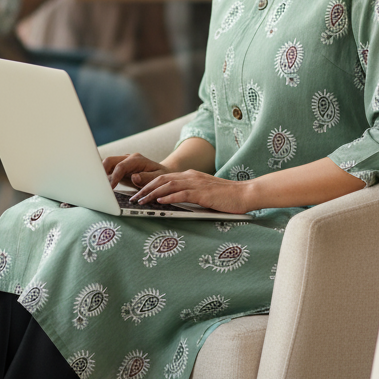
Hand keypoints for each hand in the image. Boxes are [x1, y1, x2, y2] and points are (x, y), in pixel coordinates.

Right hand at [103, 152, 169, 190]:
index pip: (121, 166)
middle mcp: (127, 158)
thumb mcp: (158, 178)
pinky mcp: (119, 168)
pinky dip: (103, 176)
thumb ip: (146, 178)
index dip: (114, 177)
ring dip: (101, 174)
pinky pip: (108, 170)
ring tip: (98, 186)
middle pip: (109, 161)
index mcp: (136, 159)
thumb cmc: (161, 176)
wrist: (162, 173)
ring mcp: (122, 162)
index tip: (110, 187)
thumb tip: (134, 177)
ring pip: (106, 164)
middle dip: (102, 172)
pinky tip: (101, 185)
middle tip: (99, 185)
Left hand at [129, 169, 252, 213]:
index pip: (164, 178)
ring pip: (168, 185)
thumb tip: (173, 202)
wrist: (245, 194)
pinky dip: (169, 197)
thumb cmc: (226, 197)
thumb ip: (189, 194)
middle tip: (133, 198)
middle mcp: (191, 176)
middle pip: (162, 179)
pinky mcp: (202, 193)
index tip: (138, 193)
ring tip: (141, 201)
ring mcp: (196, 183)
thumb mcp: (203, 193)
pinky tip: (160, 201)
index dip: (149, 185)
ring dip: (152, 194)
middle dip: (145, 189)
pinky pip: (182, 193)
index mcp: (190, 176)